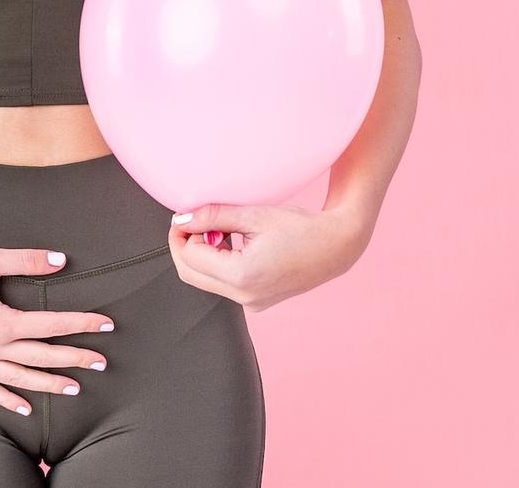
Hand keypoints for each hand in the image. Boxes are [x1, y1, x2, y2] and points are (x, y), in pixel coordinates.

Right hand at [0, 247, 116, 415]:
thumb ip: (25, 261)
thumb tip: (60, 260)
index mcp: (1, 322)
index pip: (51, 325)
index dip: (81, 324)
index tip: (105, 325)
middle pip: (41, 356)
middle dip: (74, 358)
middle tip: (101, 362)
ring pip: (19, 378)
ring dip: (48, 384)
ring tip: (74, 388)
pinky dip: (7, 399)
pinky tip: (25, 408)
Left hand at [167, 203, 373, 311]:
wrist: (336, 248)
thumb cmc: (301, 228)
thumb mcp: (254, 216)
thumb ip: (213, 216)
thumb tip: (182, 219)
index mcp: (242, 276)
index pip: (190, 257)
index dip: (184, 234)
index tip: (188, 216)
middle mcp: (244, 296)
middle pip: (190, 275)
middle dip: (184, 247)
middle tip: (191, 223)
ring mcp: (250, 303)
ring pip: (205, 281)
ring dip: (201, 256)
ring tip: (221, 231)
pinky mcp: (256, 302)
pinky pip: (223, 285)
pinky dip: (218, 265)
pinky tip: (233, 244)